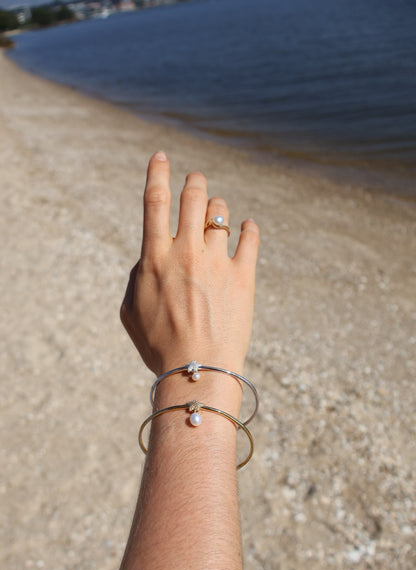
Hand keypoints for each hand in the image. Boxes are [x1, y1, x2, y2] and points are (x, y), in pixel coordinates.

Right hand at [121, 151, 259, 376]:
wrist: (197, 369)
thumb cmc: (158, 345)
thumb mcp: (129, 311)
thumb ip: (136, 276)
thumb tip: (150, 258)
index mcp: (155, 256)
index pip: (155, 201)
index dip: (158, 172)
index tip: (161, 155)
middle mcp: (186, 251)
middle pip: (192, 198)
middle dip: (194, 182)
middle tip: (197, 180)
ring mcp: (217, 262)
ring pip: (220, 215)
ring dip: (217, 207)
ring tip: (217, 214)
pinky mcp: (244, 276)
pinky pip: (250, 239)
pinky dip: (249, 229)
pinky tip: (248, 227)